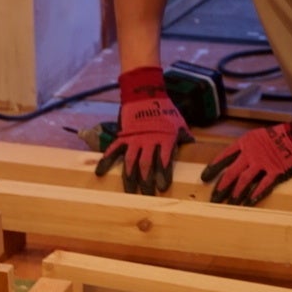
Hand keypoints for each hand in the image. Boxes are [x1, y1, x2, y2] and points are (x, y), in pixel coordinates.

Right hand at [94, 65, 193, 194]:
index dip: (164, 176)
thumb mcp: (179, 122)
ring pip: (130, 163)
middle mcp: (148, 142)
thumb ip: (184, 136)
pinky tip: (99, 174)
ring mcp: (133, 140)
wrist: (144, 94)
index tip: (163, 188)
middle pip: (146, 167)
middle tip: (147, 196)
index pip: (164, 161)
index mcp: (164, 139)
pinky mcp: (121, 137)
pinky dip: (105, 162)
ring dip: (130, 179)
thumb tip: (192, 146)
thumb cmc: (164, 109)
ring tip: (130, 193)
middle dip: (147, 183)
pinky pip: (112, 151)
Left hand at [200, 122, 291, 205]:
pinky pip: (263, 185)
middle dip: (221, 186)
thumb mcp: (256, 137)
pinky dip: (255, 194)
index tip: (204, 178)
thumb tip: (230, 162)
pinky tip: (247, 203)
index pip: (224, 156)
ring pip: (244, 180)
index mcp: (244, 143)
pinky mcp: (275, 171)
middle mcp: (251, 153)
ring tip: (228, 204)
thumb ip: (244, 149)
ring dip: (235, 193)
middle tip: (213, 198)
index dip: (213, 168)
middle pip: (231, 172)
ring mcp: (263, 163)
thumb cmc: (276, 136)